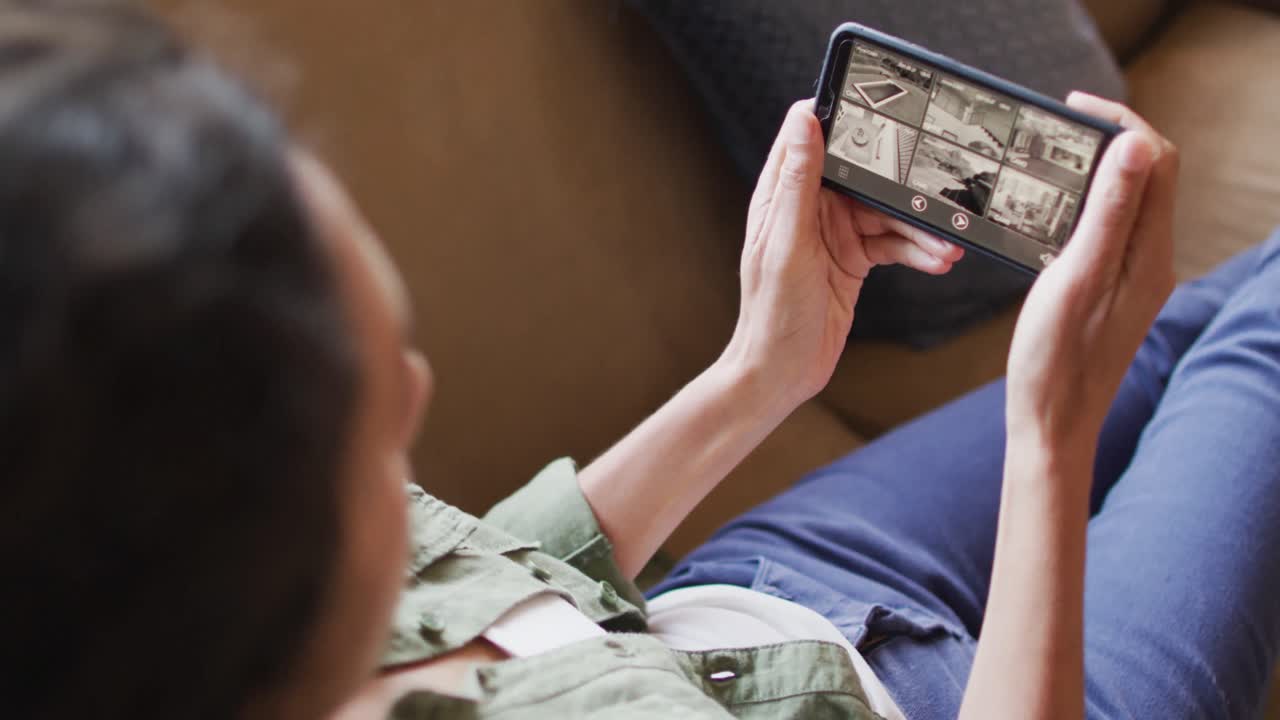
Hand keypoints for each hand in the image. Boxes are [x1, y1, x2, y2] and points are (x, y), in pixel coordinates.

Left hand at [721, 100, 963, 408]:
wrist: (782, 373)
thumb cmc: (772, 313)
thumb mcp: (788, 242)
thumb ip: (798, 182)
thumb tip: (804, 121)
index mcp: (783, 196)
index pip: (811, 139)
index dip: (843, 117)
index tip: (883, 105)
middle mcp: (809, 210)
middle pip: (864, 177)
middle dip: (903, 185)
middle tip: (940, 189)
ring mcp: (834, 235)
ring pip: (886, 213)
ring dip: (919, 227)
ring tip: (948, 243)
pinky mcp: (853, 260)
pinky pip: (893, 244)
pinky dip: (917, 251)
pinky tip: (940, 260)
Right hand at [1006, 93, 1177, 452]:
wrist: (1052, 423)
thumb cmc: (1056, 360)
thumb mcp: (1076, 277)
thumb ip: (1109, 212)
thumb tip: (1136, 146)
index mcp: (1149, 254)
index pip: (1156, 161)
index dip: (1123, 124)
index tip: (1075, 108)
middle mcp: (1151, 261)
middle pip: (1148, 176)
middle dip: (1110, 141)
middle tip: (1058, 129)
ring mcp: (1134, 276)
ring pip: (1129, 202)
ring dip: (1097, 173)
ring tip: (1052, 161)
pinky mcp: (1112, 290)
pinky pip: (1112, 230)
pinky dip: (1087, 206)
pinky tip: (1053, 213)